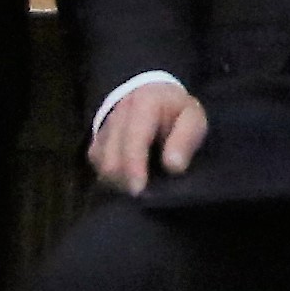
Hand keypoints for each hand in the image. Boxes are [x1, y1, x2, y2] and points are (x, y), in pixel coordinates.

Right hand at [93, 79, 206, 195]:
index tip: (139, 189)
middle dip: (125, 181)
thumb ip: (186, 139)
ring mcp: (103, 128)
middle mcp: (118, 113)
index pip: (133, 138)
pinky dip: (111, 179)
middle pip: (111, 158)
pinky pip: (97, 167)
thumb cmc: (176, 112)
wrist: (154, 96)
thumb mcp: (193, 119)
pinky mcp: (96, 142)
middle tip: (146, 194)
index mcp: (144, 104)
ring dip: (118, 182)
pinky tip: (129, 180)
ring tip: (140, 186)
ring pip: (101, 166)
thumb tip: (173, 167)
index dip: (134, 165)